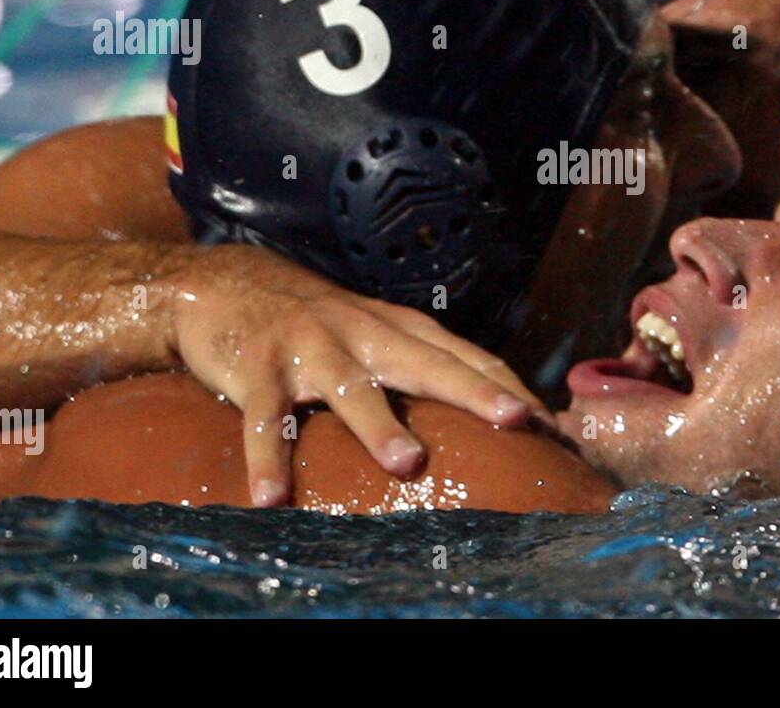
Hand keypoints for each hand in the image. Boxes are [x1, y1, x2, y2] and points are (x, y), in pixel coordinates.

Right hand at [163, 243, 550, 505]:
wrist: (230, 283)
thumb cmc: (320, 322)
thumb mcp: (378, 333)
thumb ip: (425, 366)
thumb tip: (492, 411)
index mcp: (399, 328)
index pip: (466, 357)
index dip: (508, 388)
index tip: (549, 425)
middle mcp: (363, 333)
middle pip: (426, 362)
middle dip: (473, 391)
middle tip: (515, 419)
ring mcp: (311, 349)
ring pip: (350, 388)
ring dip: (378, 424)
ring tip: (406, 462)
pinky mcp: (258, 370)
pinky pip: (265, 418)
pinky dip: (267, 457)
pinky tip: (272, 496)